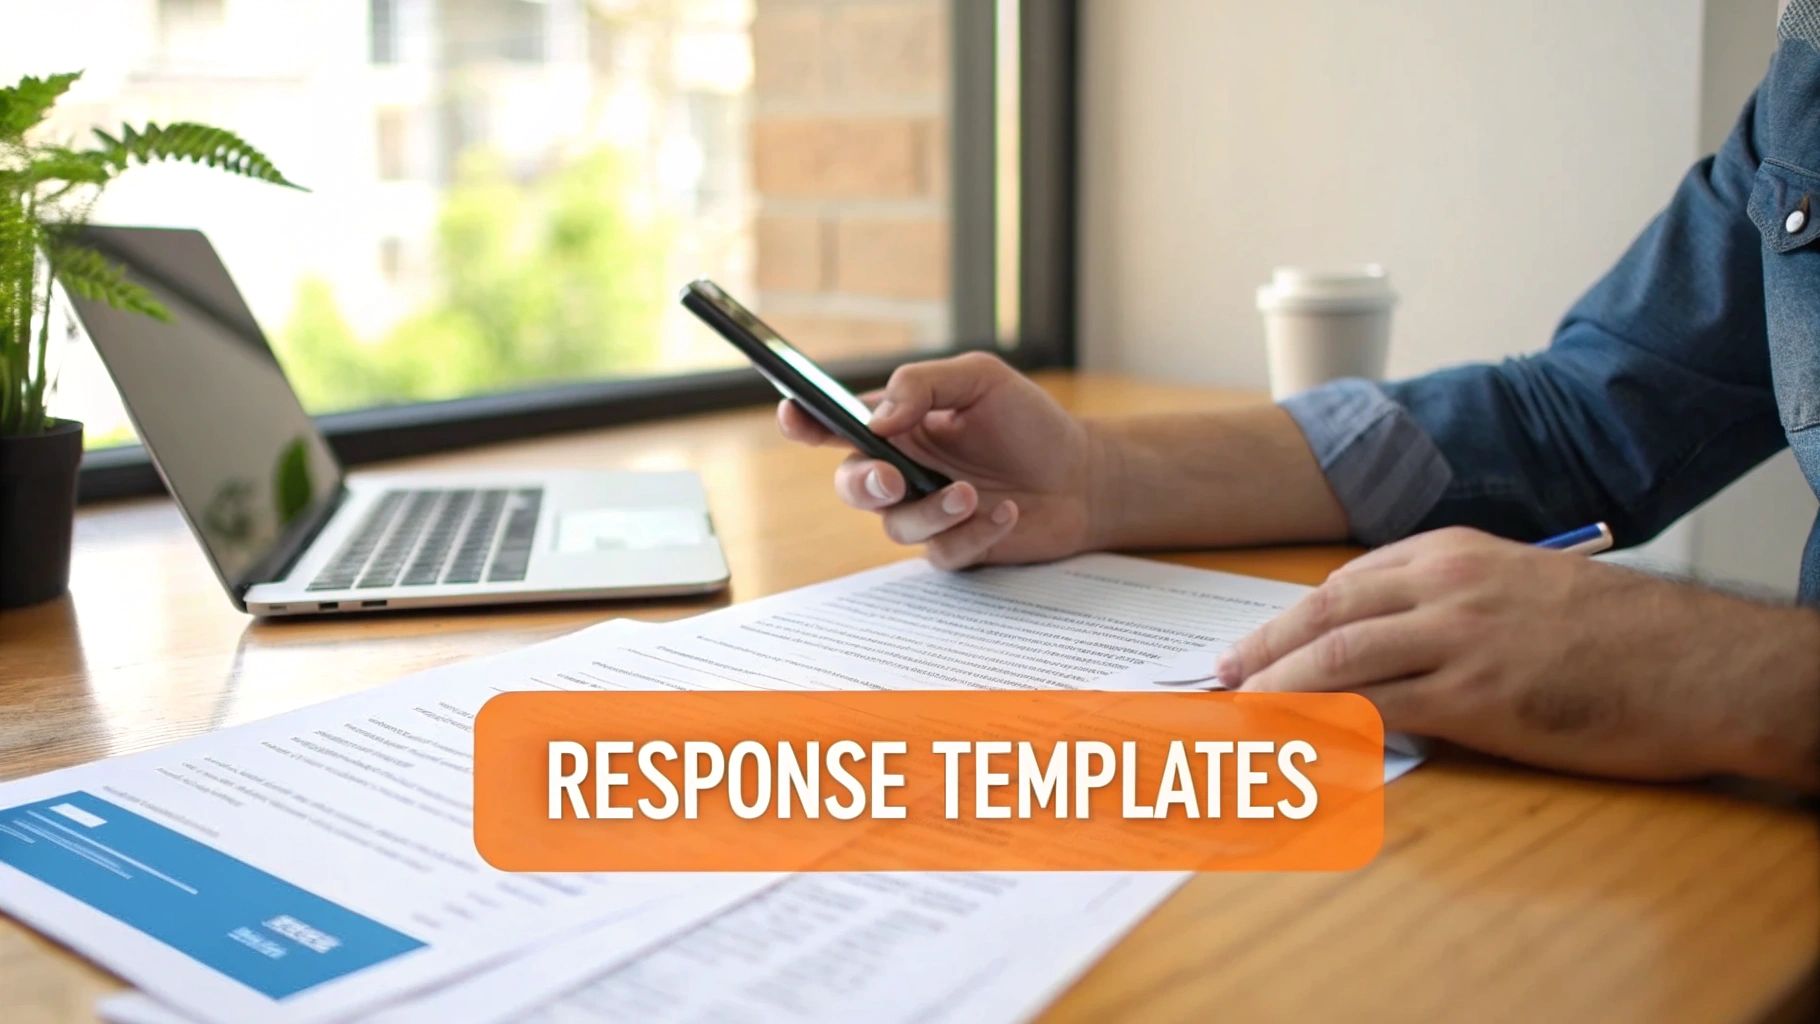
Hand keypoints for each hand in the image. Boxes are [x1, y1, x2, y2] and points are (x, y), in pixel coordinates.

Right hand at [777, 352, 1101, 568]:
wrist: (1084, 475)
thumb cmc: (1030, 423)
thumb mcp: (981, 379)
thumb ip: (924, 384)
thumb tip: (876, 418)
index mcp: (897, 425)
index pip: (835, 424)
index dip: (804, 422)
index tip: (793, 415)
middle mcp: (902, 471)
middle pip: (851, 485)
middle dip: (862, 483)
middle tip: (891, 479)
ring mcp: (926, 513)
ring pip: (895, 525)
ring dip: (931, 511)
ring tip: (971, 493)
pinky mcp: (955, 548)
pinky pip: (943, 551)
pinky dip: (973, 532)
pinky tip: (1007, 512)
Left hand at [1220, 527, 1819, 786]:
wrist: (1704, 663)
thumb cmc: (1624, 635)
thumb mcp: (1526, 591)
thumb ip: (1457, 607)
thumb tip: (1397, 646)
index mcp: (1454, 552)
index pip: (1346, 582)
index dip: (1293, 619)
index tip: (1259, 645)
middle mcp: (1445, 584)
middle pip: (1323, 612)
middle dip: (1263, 647)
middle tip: (1222, 677)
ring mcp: (1457, 636)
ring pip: (1335, 658)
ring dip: (1276, 688)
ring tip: (1239, 714)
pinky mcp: (1475, 694)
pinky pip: (1376, 709)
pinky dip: (1325, 727)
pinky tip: (1296, 743)